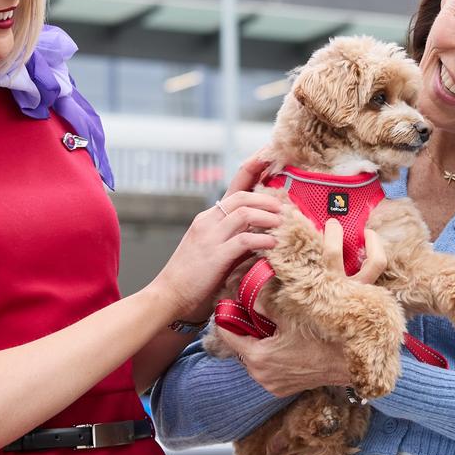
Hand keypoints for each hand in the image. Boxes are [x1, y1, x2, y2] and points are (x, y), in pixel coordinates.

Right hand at [149, 156, 281, 320]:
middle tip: (285, 207)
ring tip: (283, 223)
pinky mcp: (215, 255)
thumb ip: (236, 241)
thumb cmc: (193, 279)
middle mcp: (207, 221)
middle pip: (242, 195)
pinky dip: (263, 240)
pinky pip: (244, 240)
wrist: (168, 297)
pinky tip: (274, 245)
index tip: (269, 156)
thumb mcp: (215, 252)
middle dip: (268, 198)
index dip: (253, 168)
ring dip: (268, 216)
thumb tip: (264, 237)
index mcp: (208, 218)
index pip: (234, 186)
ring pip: (244, 212)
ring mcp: (210, 237)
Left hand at [215, 219, 388, 396]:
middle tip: (249, 309)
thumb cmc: (323, 338)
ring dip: (258, 341)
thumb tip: (248, 286)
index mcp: (258, 357)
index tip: (230, 301)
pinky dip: (271, 353)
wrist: (353, 363)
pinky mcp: (284, 389)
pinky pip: (268, 367)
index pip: (227, 333)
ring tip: (267, 323)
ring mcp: (273, 385)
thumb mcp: (292, 313)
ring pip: (255, 357)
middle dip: (244, 328)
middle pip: (241, 346)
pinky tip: (282, 339)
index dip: (227, 315)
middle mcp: (261, 376)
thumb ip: (265, 301)